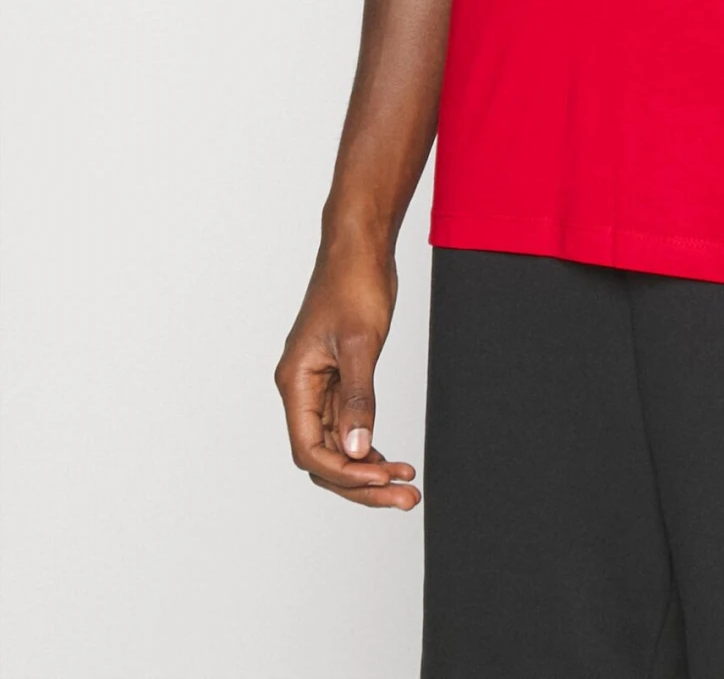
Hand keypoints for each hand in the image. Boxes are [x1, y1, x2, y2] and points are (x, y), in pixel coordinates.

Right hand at [274, 239, 419, 508]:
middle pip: (323, 458)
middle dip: (362, 483)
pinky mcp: (339, 377)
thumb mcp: (361, 342)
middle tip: (406, 498)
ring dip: (369, 470)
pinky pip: (347, 426)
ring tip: (407, 487)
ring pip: (337, 446)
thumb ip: (359, 398)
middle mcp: (301, 389)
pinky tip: (393, 461)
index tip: (383, 479)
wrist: (360, 246)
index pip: (310, 450)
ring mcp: (319, 385)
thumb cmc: (354, 283)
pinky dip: (368, 446)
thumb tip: (359, 450)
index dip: (345, 472)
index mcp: (295, 382)